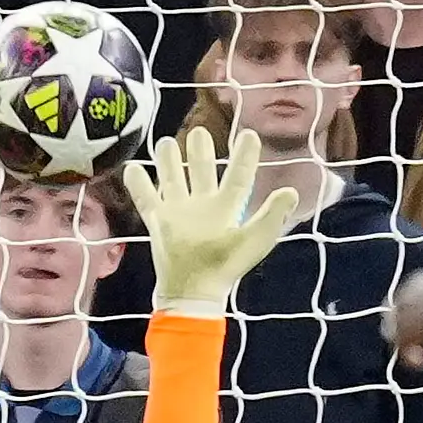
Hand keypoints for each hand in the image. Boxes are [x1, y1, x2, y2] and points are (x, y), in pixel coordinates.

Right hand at [121, 129, 299, 317]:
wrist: (191, 291)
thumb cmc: (225, 267)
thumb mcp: (254, 241)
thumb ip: (272, 216)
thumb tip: (290, 192)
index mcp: (227, 208)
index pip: (238, 176)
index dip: (244, 156)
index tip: (249, 134)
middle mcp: (202, 206)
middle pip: (202, 172)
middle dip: (200, 151)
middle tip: (198, 131)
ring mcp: (179, 212)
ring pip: (174, 179)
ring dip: (170, 161)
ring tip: (166, 142)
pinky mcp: (159, 221)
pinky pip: (146, 198)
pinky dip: (138, 183)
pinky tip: (132, 167)